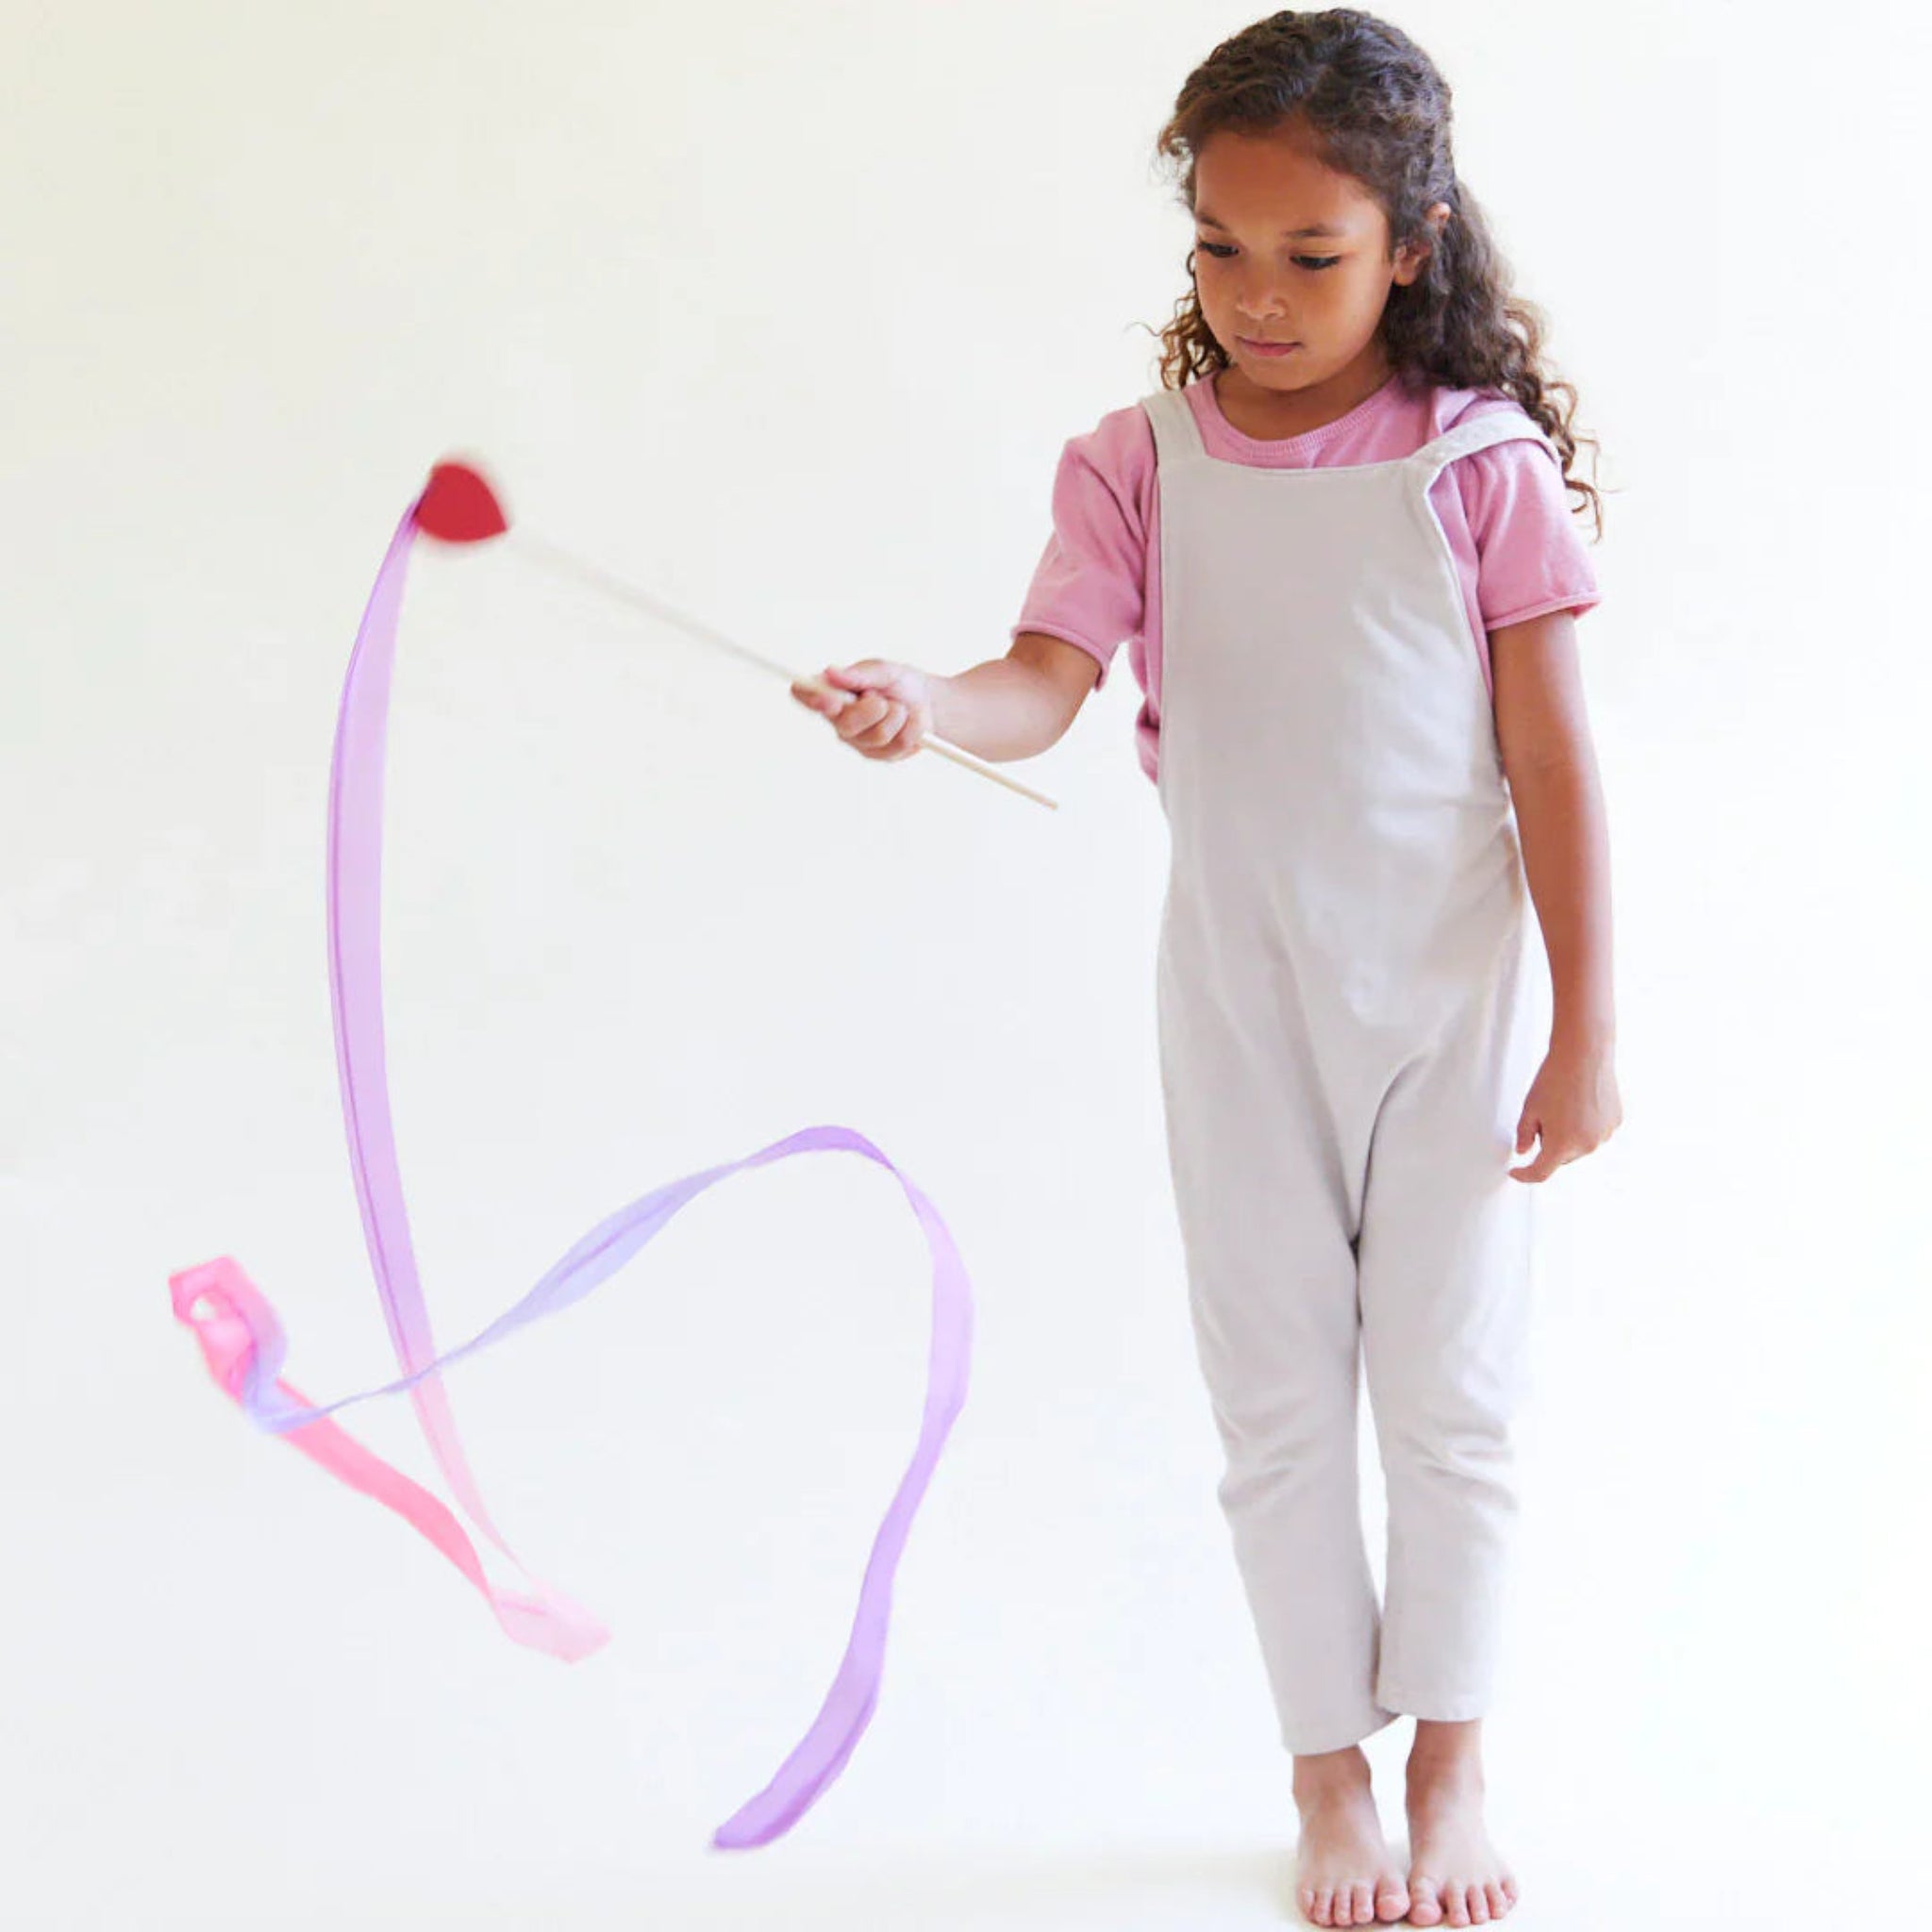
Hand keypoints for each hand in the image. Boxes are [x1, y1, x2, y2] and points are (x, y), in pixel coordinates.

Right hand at [789, 660, 935, 762]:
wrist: (929, 703)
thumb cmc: (899, 683)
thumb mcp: (884, 670)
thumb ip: (859, 674)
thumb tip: (831, 672)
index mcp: (832, 693)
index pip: (804, 695)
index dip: (810, 699)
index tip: (830, 699)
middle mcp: (839, 720)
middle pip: (845, 723)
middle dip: (871, 709)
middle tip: (883, 699)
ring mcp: (858, 741)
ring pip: (877, 735)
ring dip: (897, 716)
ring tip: (900, 708)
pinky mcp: (879, 756)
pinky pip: (897, 745)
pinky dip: (911, 729)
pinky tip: (909, 723)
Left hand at [1510, 1031, 1621, 1181]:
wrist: (1583, 1055)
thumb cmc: (1555, 1078)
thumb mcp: (1529, 1108)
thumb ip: (1523, 1135)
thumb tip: (1523, 1150)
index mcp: (1561, 1145)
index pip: (1541, 1173)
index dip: (1525, 1175)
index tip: (1517, 1171)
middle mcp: (1586, 1145)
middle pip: (1561, 1157)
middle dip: (1549, 1144)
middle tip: (1544, 1116)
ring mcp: (1604, 1135)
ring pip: (1579, 1146)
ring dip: (1569, 1136)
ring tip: (1564, 1105)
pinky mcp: (1615, 1122)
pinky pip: (1595, 1133)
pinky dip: (1585, 1126)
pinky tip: (1580, 1103)